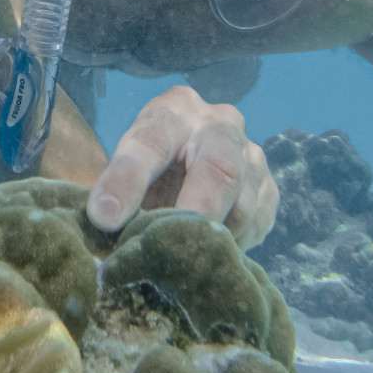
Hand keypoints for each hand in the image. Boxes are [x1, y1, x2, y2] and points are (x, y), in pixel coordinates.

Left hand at [86, 86, 277, 248]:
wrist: (185, 166)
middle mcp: (221, 125)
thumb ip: (114, 188)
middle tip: (167, 249)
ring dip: (211, 239)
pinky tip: (206, 250)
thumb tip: (103, 221)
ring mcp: (252, 156)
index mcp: (174, 111)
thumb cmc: (147, 168)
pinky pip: (256, 227)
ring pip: (243, 207)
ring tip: (178, 261)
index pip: (150, 143)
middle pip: (219, 170)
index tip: (103, 217)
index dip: (126, 181)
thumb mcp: (123, 166)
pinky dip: (231, 246)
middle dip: (192, 215)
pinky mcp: (269, 190)